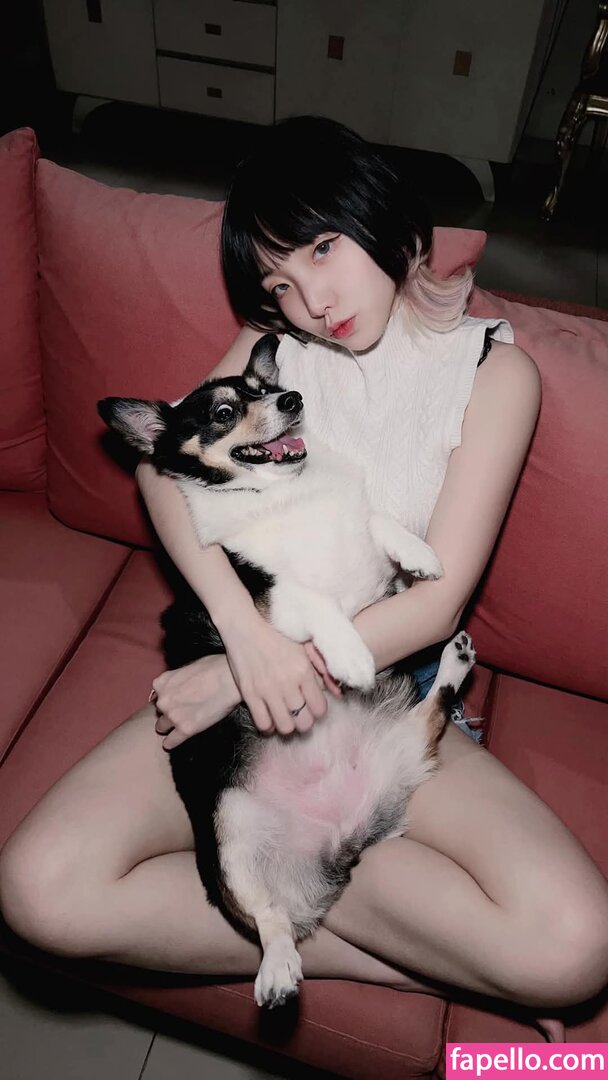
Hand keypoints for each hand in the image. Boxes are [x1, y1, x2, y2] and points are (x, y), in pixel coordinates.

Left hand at [151, 653, 239, 749]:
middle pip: (159, 711)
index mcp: (162, 683)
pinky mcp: (185, 729)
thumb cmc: (214, 668)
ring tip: (178, 726)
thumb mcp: (187, 667)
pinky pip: (171, 741)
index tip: (175, 700)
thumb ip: (178, 679)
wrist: (229, 680)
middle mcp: (163, 700)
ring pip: (162, 727)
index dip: (168, 698)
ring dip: (169, 727)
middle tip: (181, 710)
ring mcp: (173, 716)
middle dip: (168, 711)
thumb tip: (181, 685)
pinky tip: (172, 743)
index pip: (158, 695)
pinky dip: (171, 742)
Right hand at [222, 614, 340, 735]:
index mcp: (303, 670)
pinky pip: (263, 724)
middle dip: (304, 722)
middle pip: (304, 722)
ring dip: (287, 725)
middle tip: (300, 714)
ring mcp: (267, 690)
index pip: (320, 708)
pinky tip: (269, 717)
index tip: (312, 707)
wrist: (244, 629)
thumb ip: (321, 668)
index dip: (318, 711)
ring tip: (285, 717)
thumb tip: (337, 692)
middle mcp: (287, 683)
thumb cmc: (277, 637)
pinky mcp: (250, 694)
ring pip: (285, 727)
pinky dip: (268, 726)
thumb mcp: (303, 648)